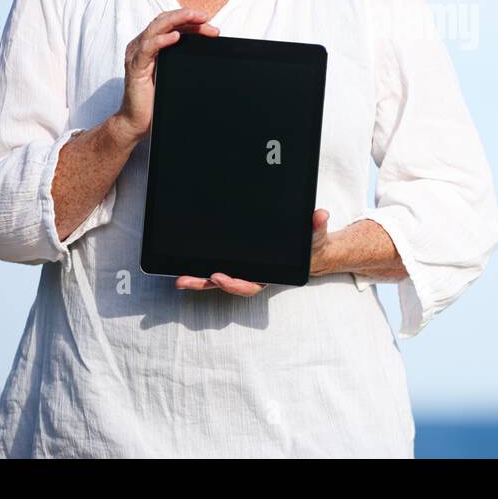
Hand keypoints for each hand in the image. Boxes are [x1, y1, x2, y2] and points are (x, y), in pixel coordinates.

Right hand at [112, 8, 218, 142]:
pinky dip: (161, 40)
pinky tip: (175, 37)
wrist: (137, 120)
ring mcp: (137, 55)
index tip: (211, 28)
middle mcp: (142, 45)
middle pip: (164, 21)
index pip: (171, 24)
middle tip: (205, 17)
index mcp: (150, 44)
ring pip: (155, 28)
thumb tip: (208, 49)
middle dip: (186, 16)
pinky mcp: (135, 68)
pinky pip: (147, 49)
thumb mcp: (173, 72)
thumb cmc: (154, 97)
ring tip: (193, 17)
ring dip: (176, 20)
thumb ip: (182, 58)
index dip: (191, 22)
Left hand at [175, 209, 332, 294]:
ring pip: (216, 277)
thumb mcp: (316, 235)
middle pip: (225, 283)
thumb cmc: (310, 244)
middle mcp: (253, 274)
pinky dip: (200, 267)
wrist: (310, 247)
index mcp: (270, 274)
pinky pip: (216, 265)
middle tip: (185, 280)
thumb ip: (317, 226)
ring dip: (196, 278)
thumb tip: (320, 214)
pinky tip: (182, 264)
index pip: (249, 283)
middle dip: (204, 283)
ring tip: (177, 278)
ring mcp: (242, 268)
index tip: (220, 277)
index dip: (234, 283)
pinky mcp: (235, 260)